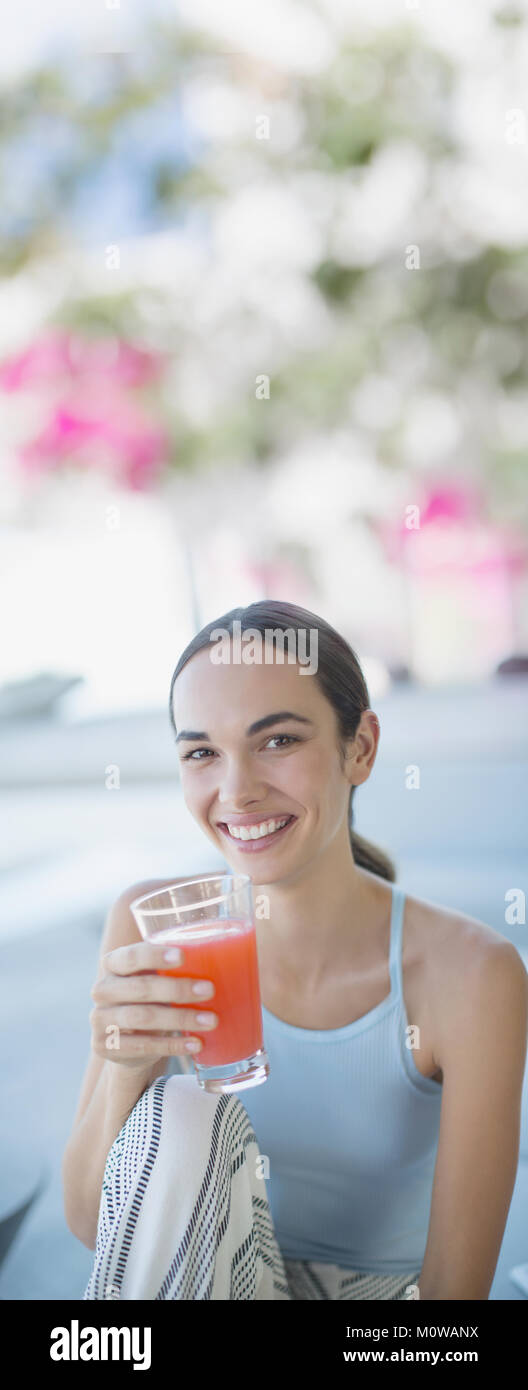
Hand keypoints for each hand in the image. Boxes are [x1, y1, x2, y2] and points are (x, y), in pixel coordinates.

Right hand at [89, 939, 216, 1069]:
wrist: (127, 1041)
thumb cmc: (149, 998)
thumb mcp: (154, 978)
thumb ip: (173, 967)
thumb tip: (225, 957)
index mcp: (112, 964)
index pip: (130, 956)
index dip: (154, 956)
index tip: (183, 956)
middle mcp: (102, 990)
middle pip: (140, 988)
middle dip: (177, 989)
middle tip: (210, 990)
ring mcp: (100, 1020)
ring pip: (142, 1018)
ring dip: (180, 1018)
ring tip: (211, 1020)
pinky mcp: (106, 1047)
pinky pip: (143, 1046)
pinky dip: (172, 1045)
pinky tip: (195, 1044)